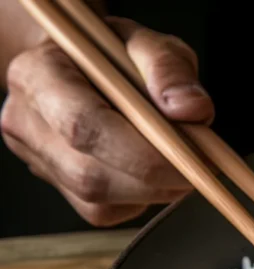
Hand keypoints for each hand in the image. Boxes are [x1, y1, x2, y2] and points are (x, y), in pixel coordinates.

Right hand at [0, 18, 212, 225]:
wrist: (81, 67)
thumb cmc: (112, 55)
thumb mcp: (145, 43)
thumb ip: (168, 67)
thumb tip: (191, 109)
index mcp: (38, 74)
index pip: (84, 125)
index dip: (142, 154)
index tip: (192, 160)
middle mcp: (26, 120)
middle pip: (89, 174)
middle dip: (154, 181)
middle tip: (199, 169)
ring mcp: (37, 159)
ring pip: (97, 201)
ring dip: (152, 192)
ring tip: (180, 165)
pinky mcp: (58, 187)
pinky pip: (102, 211)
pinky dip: (139, 199)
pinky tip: (152, 173)